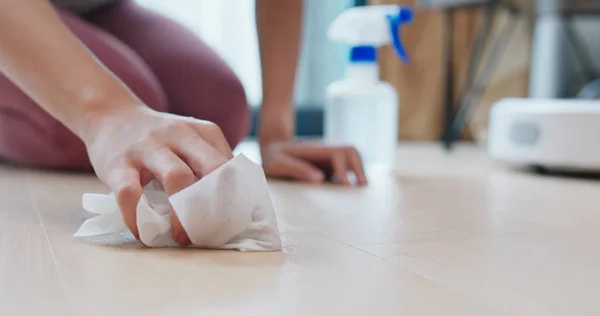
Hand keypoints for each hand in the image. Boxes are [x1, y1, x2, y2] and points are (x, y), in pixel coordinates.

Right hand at [84, 106, 232, 245]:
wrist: (111, 115)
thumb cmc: (160, 139)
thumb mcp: (191, 139)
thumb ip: (212, 163)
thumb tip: (236, 206)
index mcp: (203, 132)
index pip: (229, 165)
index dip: (234, 196)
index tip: (231, 222)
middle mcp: (178, 134)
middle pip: (210, 168)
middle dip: (215, 204)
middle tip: (210, 232)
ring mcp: (147, 147)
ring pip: (176, 177)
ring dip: (182, 214)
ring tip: (180, 238)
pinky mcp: (117, 163)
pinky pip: (130, 194)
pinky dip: (138, 218)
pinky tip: (143, 233)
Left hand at [260, 140, 367, 185]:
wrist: (270, 147)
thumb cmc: (272, 156)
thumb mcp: (278, 162)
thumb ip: (297, 169)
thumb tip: (319, 179)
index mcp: (315, 149)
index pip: (338, 153)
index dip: (344, 168)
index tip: (346, 185)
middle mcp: (325, 151)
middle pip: (351, 151)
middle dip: (359, 167)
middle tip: (363, 186)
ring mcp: (327, 157)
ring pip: (351, 158)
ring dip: (358, 170)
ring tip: (361, 188)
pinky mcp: (327, 164)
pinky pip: (344, 168)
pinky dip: (351, 176)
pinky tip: (349, 191)